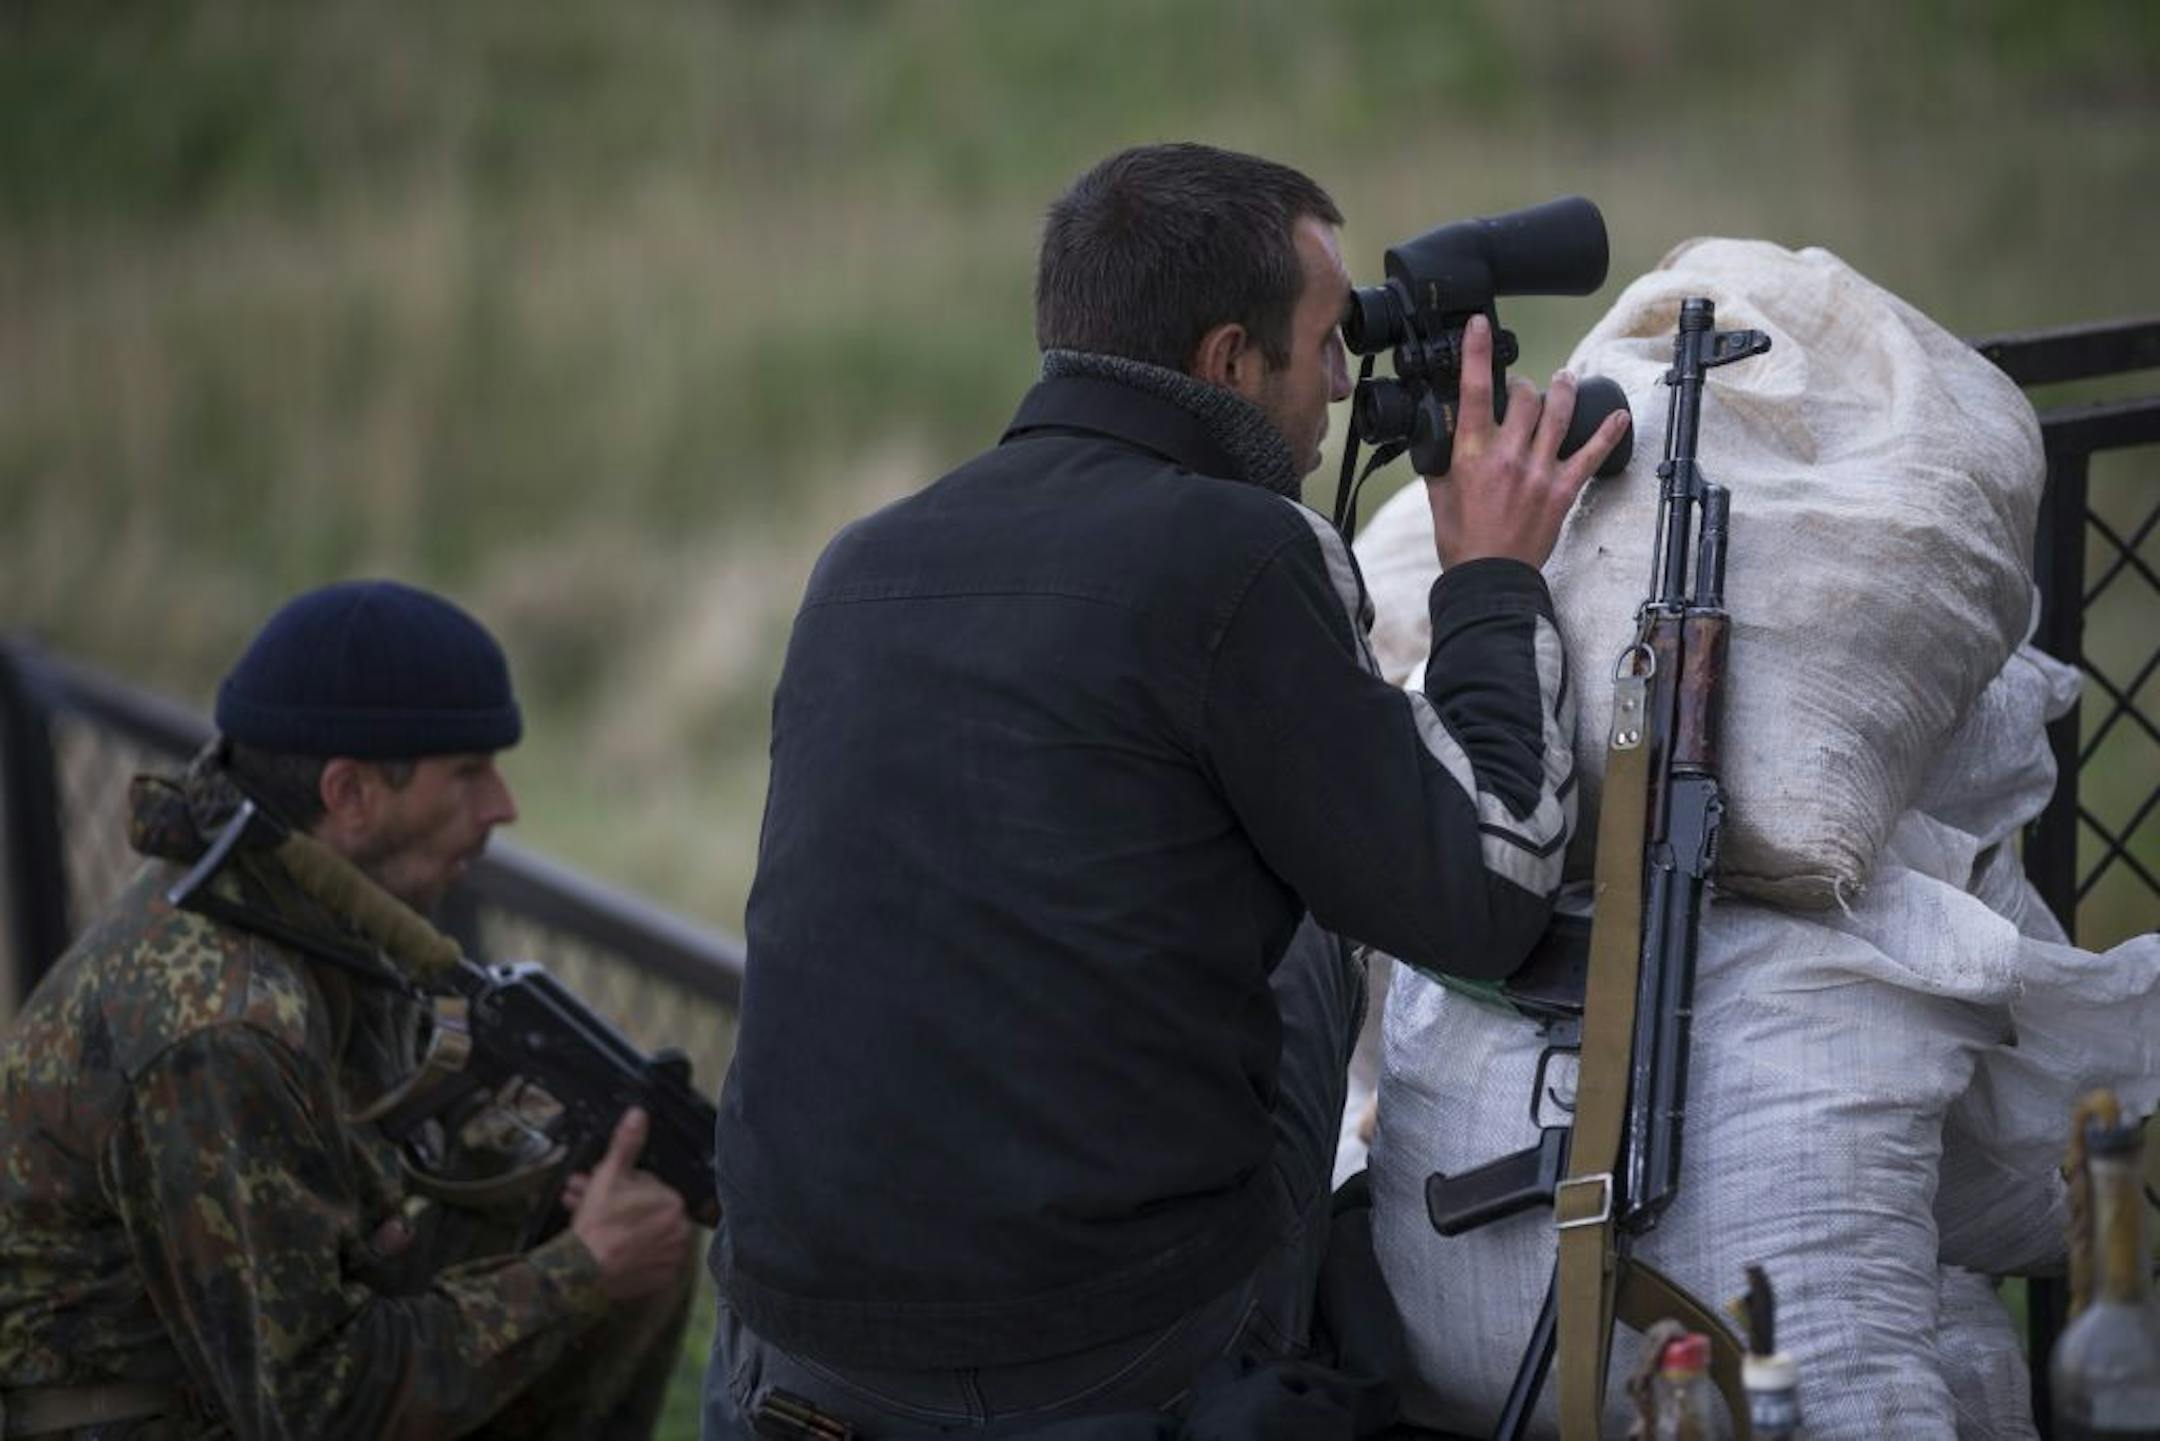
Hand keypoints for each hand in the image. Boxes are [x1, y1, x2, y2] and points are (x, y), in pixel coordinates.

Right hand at [566, 1108, 690, 1302]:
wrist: (579, 1272)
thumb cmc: (596, 1223)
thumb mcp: (608, 1176)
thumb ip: (626, 1145)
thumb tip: (638, 1114)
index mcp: (672, 1203)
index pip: (647, 1186)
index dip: (619, 1186)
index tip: (597, 1189)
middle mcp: (680, 1230)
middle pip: (645, 1211)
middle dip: (615, 1205)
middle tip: (586, 1205)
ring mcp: (672, 1257)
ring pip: (645, 1235)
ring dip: (622, 1228)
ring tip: (591, 1228)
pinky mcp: (662, 1280)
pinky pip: (649, 1261)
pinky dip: (632, 1254)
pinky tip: (609, 1248)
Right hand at [1425, 314, 1630, 569]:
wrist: (1489, 579)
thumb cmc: (1462, 541)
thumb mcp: (1439, 495)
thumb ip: (1443, 461)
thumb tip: (1443, 439)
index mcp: (1471, 455)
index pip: (1472, 392)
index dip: (1476, 353)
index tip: (1479, 326)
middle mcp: (1507, 456)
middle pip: (1523, 397)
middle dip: (1521, 385)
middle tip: (1519, 389)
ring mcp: (1538, 471)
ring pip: (1558, 413)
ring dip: (1562, 390)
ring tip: (1564, 379)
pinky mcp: (1562, 489)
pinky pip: (1591, 454)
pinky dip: (1608, 433)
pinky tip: (1618, 415)